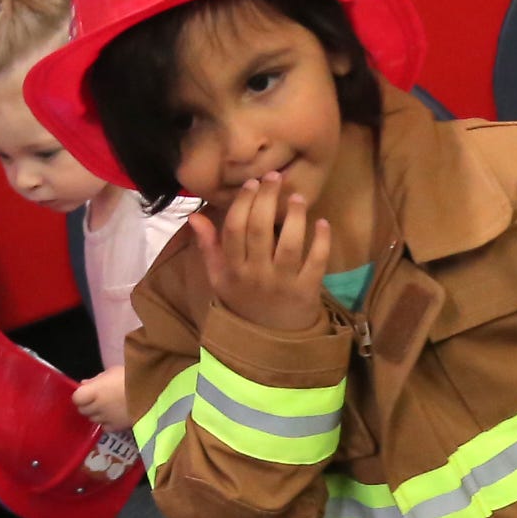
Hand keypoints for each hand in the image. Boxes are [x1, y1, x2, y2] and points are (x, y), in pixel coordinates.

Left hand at [75, 366, 132, 430]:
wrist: (154, 391)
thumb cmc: (132, 376)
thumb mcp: (112, 372)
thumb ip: (96, 380)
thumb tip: (84, 384)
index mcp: (94, 391)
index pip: (76, 398)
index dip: (80, 395)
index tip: (87, 392)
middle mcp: (97, 407)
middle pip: (83, 410)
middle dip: (88, 405)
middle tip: (98, 398)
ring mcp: (107, 419)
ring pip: (94, 419)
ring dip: (98, 414)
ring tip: (109, 406)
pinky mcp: (117, 427)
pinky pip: (105, 427)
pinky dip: (107, 422)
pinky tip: (115, 416)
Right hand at [189, 172, 331, 334]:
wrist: (270, 340)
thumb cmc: (243, 302)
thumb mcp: (219, 278)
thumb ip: (209, 246)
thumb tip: (194, 216)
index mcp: (233, 270)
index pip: (234, 230)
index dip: (243, 203)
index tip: (253, 183)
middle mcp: (256, 275)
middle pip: (260, 230)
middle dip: (268, 199)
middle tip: (275, 177)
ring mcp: (282, 283)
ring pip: (290, 245)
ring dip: (295, 217)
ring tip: (297, 197)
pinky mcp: (307, 291)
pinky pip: (316, 262)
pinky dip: (321, 241)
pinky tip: (322, 222)